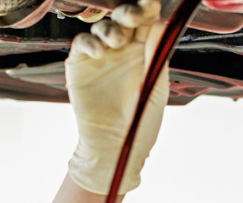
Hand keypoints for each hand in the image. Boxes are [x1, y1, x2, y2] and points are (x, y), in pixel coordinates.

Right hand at [65, 0, 168, 194]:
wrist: (115, 148)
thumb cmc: (140, 123)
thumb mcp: (155, 87)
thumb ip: (157, 54)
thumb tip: (162, 23)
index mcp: (145, 53)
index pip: (147, 22)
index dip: (148, 9)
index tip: (151, 4)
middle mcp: (122, 50)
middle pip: (123, 19)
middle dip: (128, 12)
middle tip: (134, 15)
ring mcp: (101, 56)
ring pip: (102, 27)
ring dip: (110, 28)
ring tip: (117, 42)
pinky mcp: (80, 66)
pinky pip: (82, 44)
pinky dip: (90, 42)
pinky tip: (99, 52)